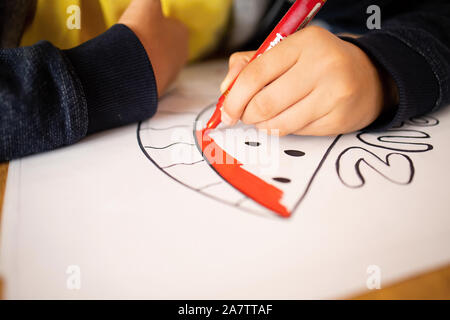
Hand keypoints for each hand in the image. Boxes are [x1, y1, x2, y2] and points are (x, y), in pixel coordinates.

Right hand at [119, 0, 188, 95]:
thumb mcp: (145, 3)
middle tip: (133, 40)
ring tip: (129, 54)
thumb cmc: (141, 34)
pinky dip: (141, 73)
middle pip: (164, 45)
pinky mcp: (160, 89)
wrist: (131, 71)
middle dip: (151, 42)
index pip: (171, 24)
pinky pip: (150, 77)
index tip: (139, 24)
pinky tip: (130, 69)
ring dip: (145, 58)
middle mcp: (181, 56)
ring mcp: (172, 75)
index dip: (153, 23)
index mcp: (182, 34)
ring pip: (157, 62)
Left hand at [220, 26, 397, 135]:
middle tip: (245, 116)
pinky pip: (297, 132)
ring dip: (264, 125)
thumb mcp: (287, 52)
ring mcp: (333, 94)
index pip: (255, 74)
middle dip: (246, 115)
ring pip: (279, 123)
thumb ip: (252, 63)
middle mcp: (321, 66)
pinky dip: (285, 129)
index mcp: (304, 43)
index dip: (234, 98)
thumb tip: (227, 88)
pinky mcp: (338, 118)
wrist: (369, 77)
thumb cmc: (320, 64)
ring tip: (266, 117)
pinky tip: (291, 117)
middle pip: (264, 103)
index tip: (226, 111)